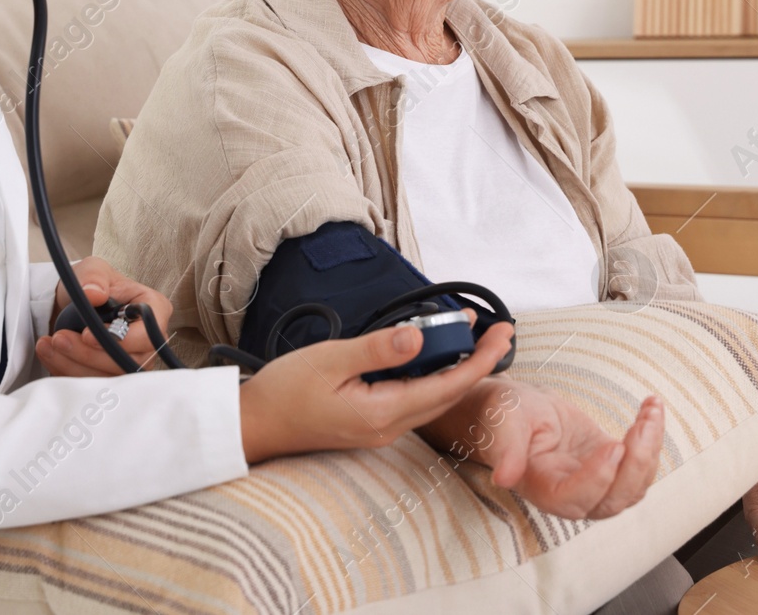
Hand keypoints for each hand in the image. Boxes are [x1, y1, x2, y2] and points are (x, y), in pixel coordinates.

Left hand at [34, 255, 175, 376]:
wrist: (74, 306)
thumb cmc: (92, 285)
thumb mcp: (92, 270)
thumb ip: (94, 277)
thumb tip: (94, 293)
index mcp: (154, 309)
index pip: (150, 334)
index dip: (121, 340)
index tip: (87, 333)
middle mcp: (148, 340)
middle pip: (128, 361)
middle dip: (89, 355)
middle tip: (59, 338)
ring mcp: (131, 361)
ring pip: (109, 378)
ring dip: (74, 365)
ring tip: (49, 345)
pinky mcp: (111, 376)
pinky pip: (93, 385)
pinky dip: (67, 372)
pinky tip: (50, 354)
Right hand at [238, 317, 514, 463]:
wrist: (254, 424)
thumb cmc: (285, 392)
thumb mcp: (330, 360)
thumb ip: (377, 350)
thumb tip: (419, 337)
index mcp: (383, 412)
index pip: (448, 386)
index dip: (481, 359)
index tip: (503, 334)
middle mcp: (389, 426)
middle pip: (448, 394)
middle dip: (479, 362)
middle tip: (499, 331)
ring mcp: (381, 428)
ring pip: (433, 397)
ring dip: (456, 367)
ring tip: (472, 335)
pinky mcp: (371, 422)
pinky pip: (414, 398)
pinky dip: (431, 374)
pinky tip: (431, 352)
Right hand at [420, 379, 663, 519]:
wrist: (517, 410)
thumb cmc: (505, 415)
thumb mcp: (503, 421)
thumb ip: (506, 448)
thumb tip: (504, 477)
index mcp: (541, 487)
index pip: (573, 500)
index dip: (597, 479)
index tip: (613, 445)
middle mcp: (570, 493)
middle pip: (611, 501)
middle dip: (635, 467)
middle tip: (642, 426)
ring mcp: (594, 482)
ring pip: (632, 488)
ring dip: (649, 451)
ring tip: (651, 411)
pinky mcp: (610, 465)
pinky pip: (640, 467)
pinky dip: (652, 440)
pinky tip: (651, 409)